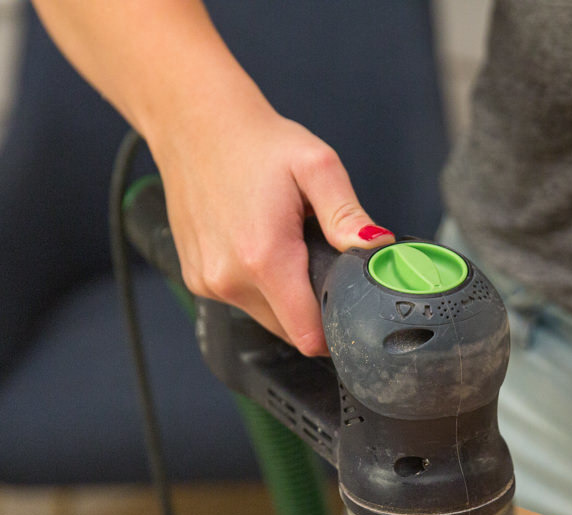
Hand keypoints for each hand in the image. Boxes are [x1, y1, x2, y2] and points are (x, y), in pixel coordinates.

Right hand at [147, 92, 392, 355]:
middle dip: (313, 306)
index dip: (336, 329)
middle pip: (290, 330)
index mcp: (264, 257)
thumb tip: (376, 248)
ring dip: (286, 296)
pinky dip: (259, 285)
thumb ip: (347, 215)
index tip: (351, 310)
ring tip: (287, 246)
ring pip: (266, 317)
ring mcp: (209, 282)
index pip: (308, 335)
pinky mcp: (196, 279)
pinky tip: (258, 245)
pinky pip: (241, 301)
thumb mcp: (317, 166)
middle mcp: (230, 279)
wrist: (195, 123)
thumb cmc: (256, 142)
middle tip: (319, 260)